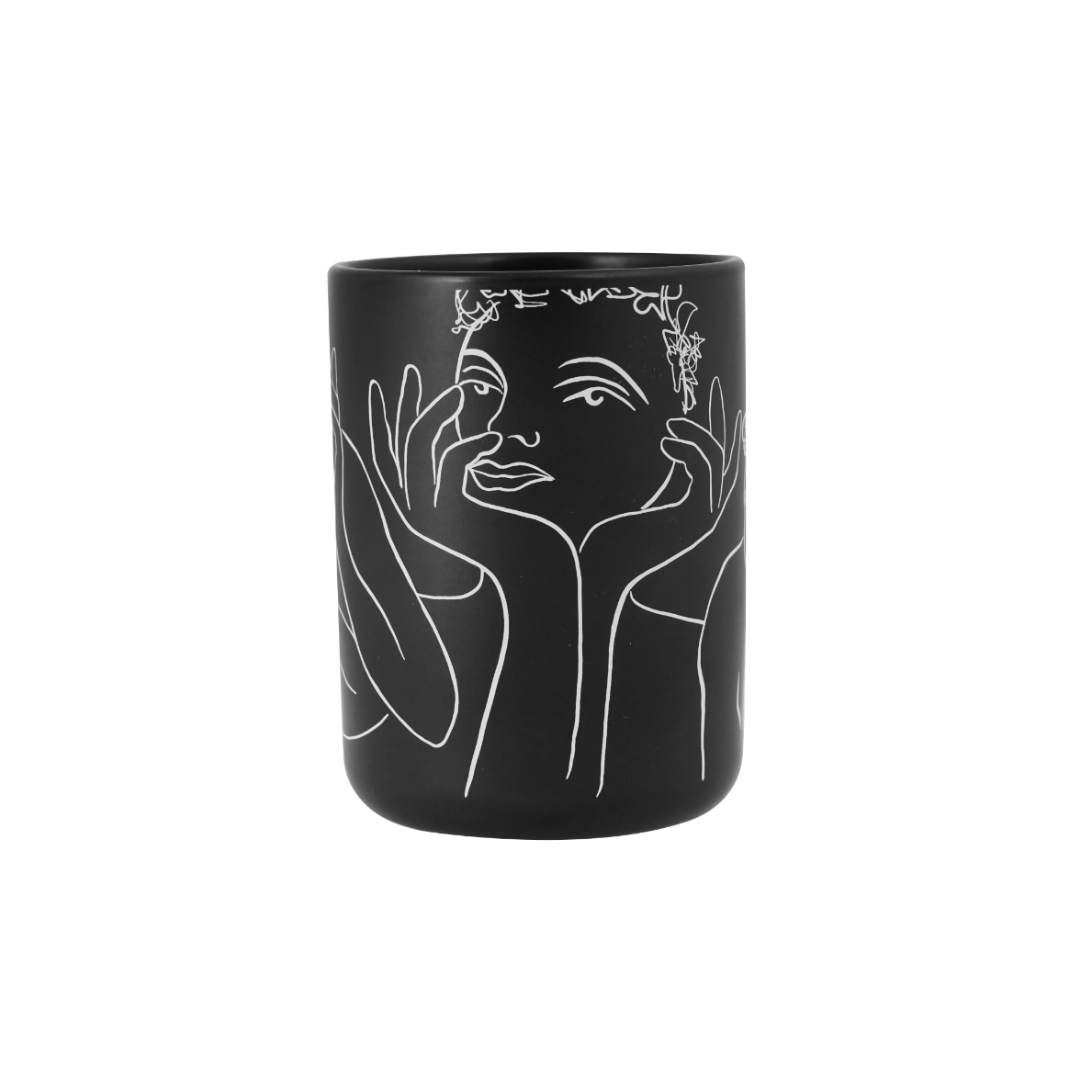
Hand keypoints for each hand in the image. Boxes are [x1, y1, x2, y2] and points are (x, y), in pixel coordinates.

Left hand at [580, 376, 743, 597]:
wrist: (599, 579)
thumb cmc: (598, 546)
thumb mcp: (613, 501)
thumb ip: (620, 479)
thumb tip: (600, 452)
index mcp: (683, 506)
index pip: (706, 459)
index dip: (705, 429)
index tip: (697, 401)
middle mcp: (699, 511)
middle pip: (724, 456)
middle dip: (720, 419)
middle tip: (715, 385)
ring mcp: (701, 517)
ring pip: (717, 461)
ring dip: (698, 434)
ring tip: (671, 424)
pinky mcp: (695, 519)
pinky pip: (704, 472)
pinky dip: (689, 450)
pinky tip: (666, 440)